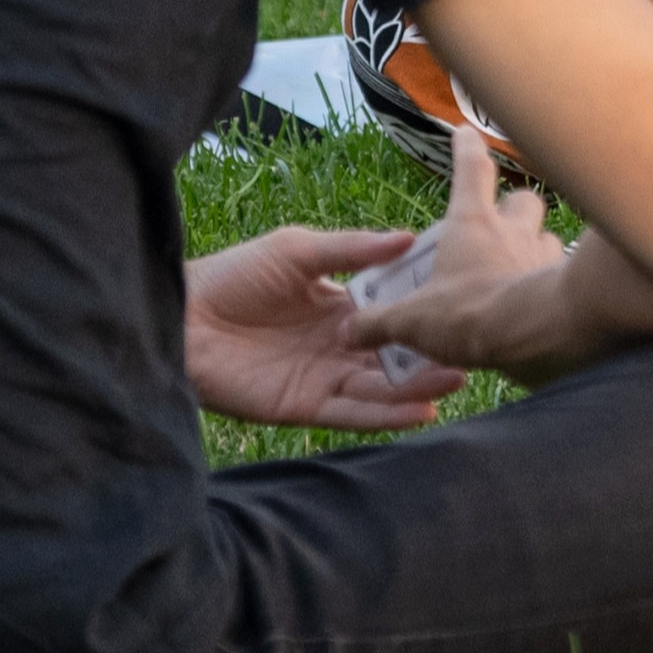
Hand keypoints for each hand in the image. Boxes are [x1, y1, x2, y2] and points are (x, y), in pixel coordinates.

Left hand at [183, 222, 471, 431]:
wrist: (182, 315)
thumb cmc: (233, 275)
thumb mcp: (297, 251)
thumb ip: (351, 250)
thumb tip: (408, 237)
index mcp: (342, 307)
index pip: (393, 314)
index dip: (423, 315)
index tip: (461, 307)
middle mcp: (339, 347)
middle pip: (394, 357)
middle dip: (430, 357)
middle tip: (470, 352)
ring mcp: (324, 378)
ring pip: (381, 388)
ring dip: (417, 388)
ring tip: (454, 380)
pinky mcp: (304, 406)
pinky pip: (353, 414)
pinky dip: (385, 415)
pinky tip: (418, 411)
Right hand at [344, 122, 592, 383]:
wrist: (538, 335)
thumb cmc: (471, 313)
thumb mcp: (414, 321)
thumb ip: (381, 323)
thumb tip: (349, 331)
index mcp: (472, 224)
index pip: (471, 171)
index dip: (467, 149)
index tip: (466, 131)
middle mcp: (513, 230)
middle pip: (522, 200)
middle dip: (512, 207)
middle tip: (501, 223)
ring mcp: (543, 255)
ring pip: (546, 235)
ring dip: (534, 245)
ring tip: (519, 266)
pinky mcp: (565, 284)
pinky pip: (561, 274)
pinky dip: (550, 282)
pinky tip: (539, 302)